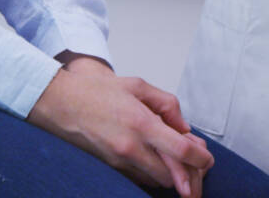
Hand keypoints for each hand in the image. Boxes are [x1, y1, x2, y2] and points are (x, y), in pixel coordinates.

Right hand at [28, 58, 212, 196]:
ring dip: (171, 176)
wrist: (60, 104)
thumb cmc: (96, 92)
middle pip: (172, 176)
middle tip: (197, 166)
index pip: (181, 151)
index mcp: (141, 123)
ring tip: (177, 163)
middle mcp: (131, 147)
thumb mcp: (137, 86)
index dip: (200, 160)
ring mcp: (119, 161)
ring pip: (156, 181)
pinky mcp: (110, 168)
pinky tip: (157, 163)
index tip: (207, 160)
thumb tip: (183, 127)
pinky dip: (153, 175)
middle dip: (189, 174)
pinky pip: (140, 179)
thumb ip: (166, 104)